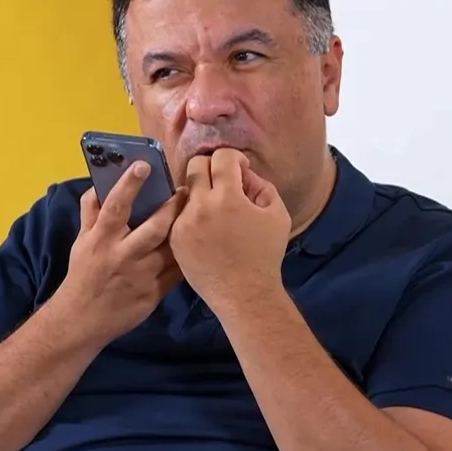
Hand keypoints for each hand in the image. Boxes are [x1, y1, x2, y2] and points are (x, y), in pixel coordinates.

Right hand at [57, 161, 187, 344]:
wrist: (82, 320)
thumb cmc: (83, 274)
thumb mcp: (81, 241)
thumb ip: (91, 212)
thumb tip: (98, 184)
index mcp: (102, 240)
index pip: (116, 207)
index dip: (129, 184)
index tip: (144, 165)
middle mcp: (122, 256)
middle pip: (155, 228)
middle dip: (173, 207)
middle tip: (187, 190)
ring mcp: (141, 276)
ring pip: (172, 249)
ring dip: (186, 230)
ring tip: (199, 214)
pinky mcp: (155, 293)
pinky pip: (177, 271)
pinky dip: (189, 256)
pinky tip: (199, 244)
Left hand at [170, 149, 291, 310]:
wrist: (243, 294)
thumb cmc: (265, 254)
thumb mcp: (277, 214)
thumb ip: (261, 185)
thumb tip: (243, 174)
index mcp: (228, 197)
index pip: (222, 157)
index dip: (234, 158)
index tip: (241, 170)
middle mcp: (200, 206)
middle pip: (195, 165)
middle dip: (212, 166)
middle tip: (224, 181)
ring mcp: (183, 222)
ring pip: (185, 189)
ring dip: (201, 190)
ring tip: (214, 207)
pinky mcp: (174, 238)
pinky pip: (179, 213)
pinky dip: (192, 213)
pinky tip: (206, 227)